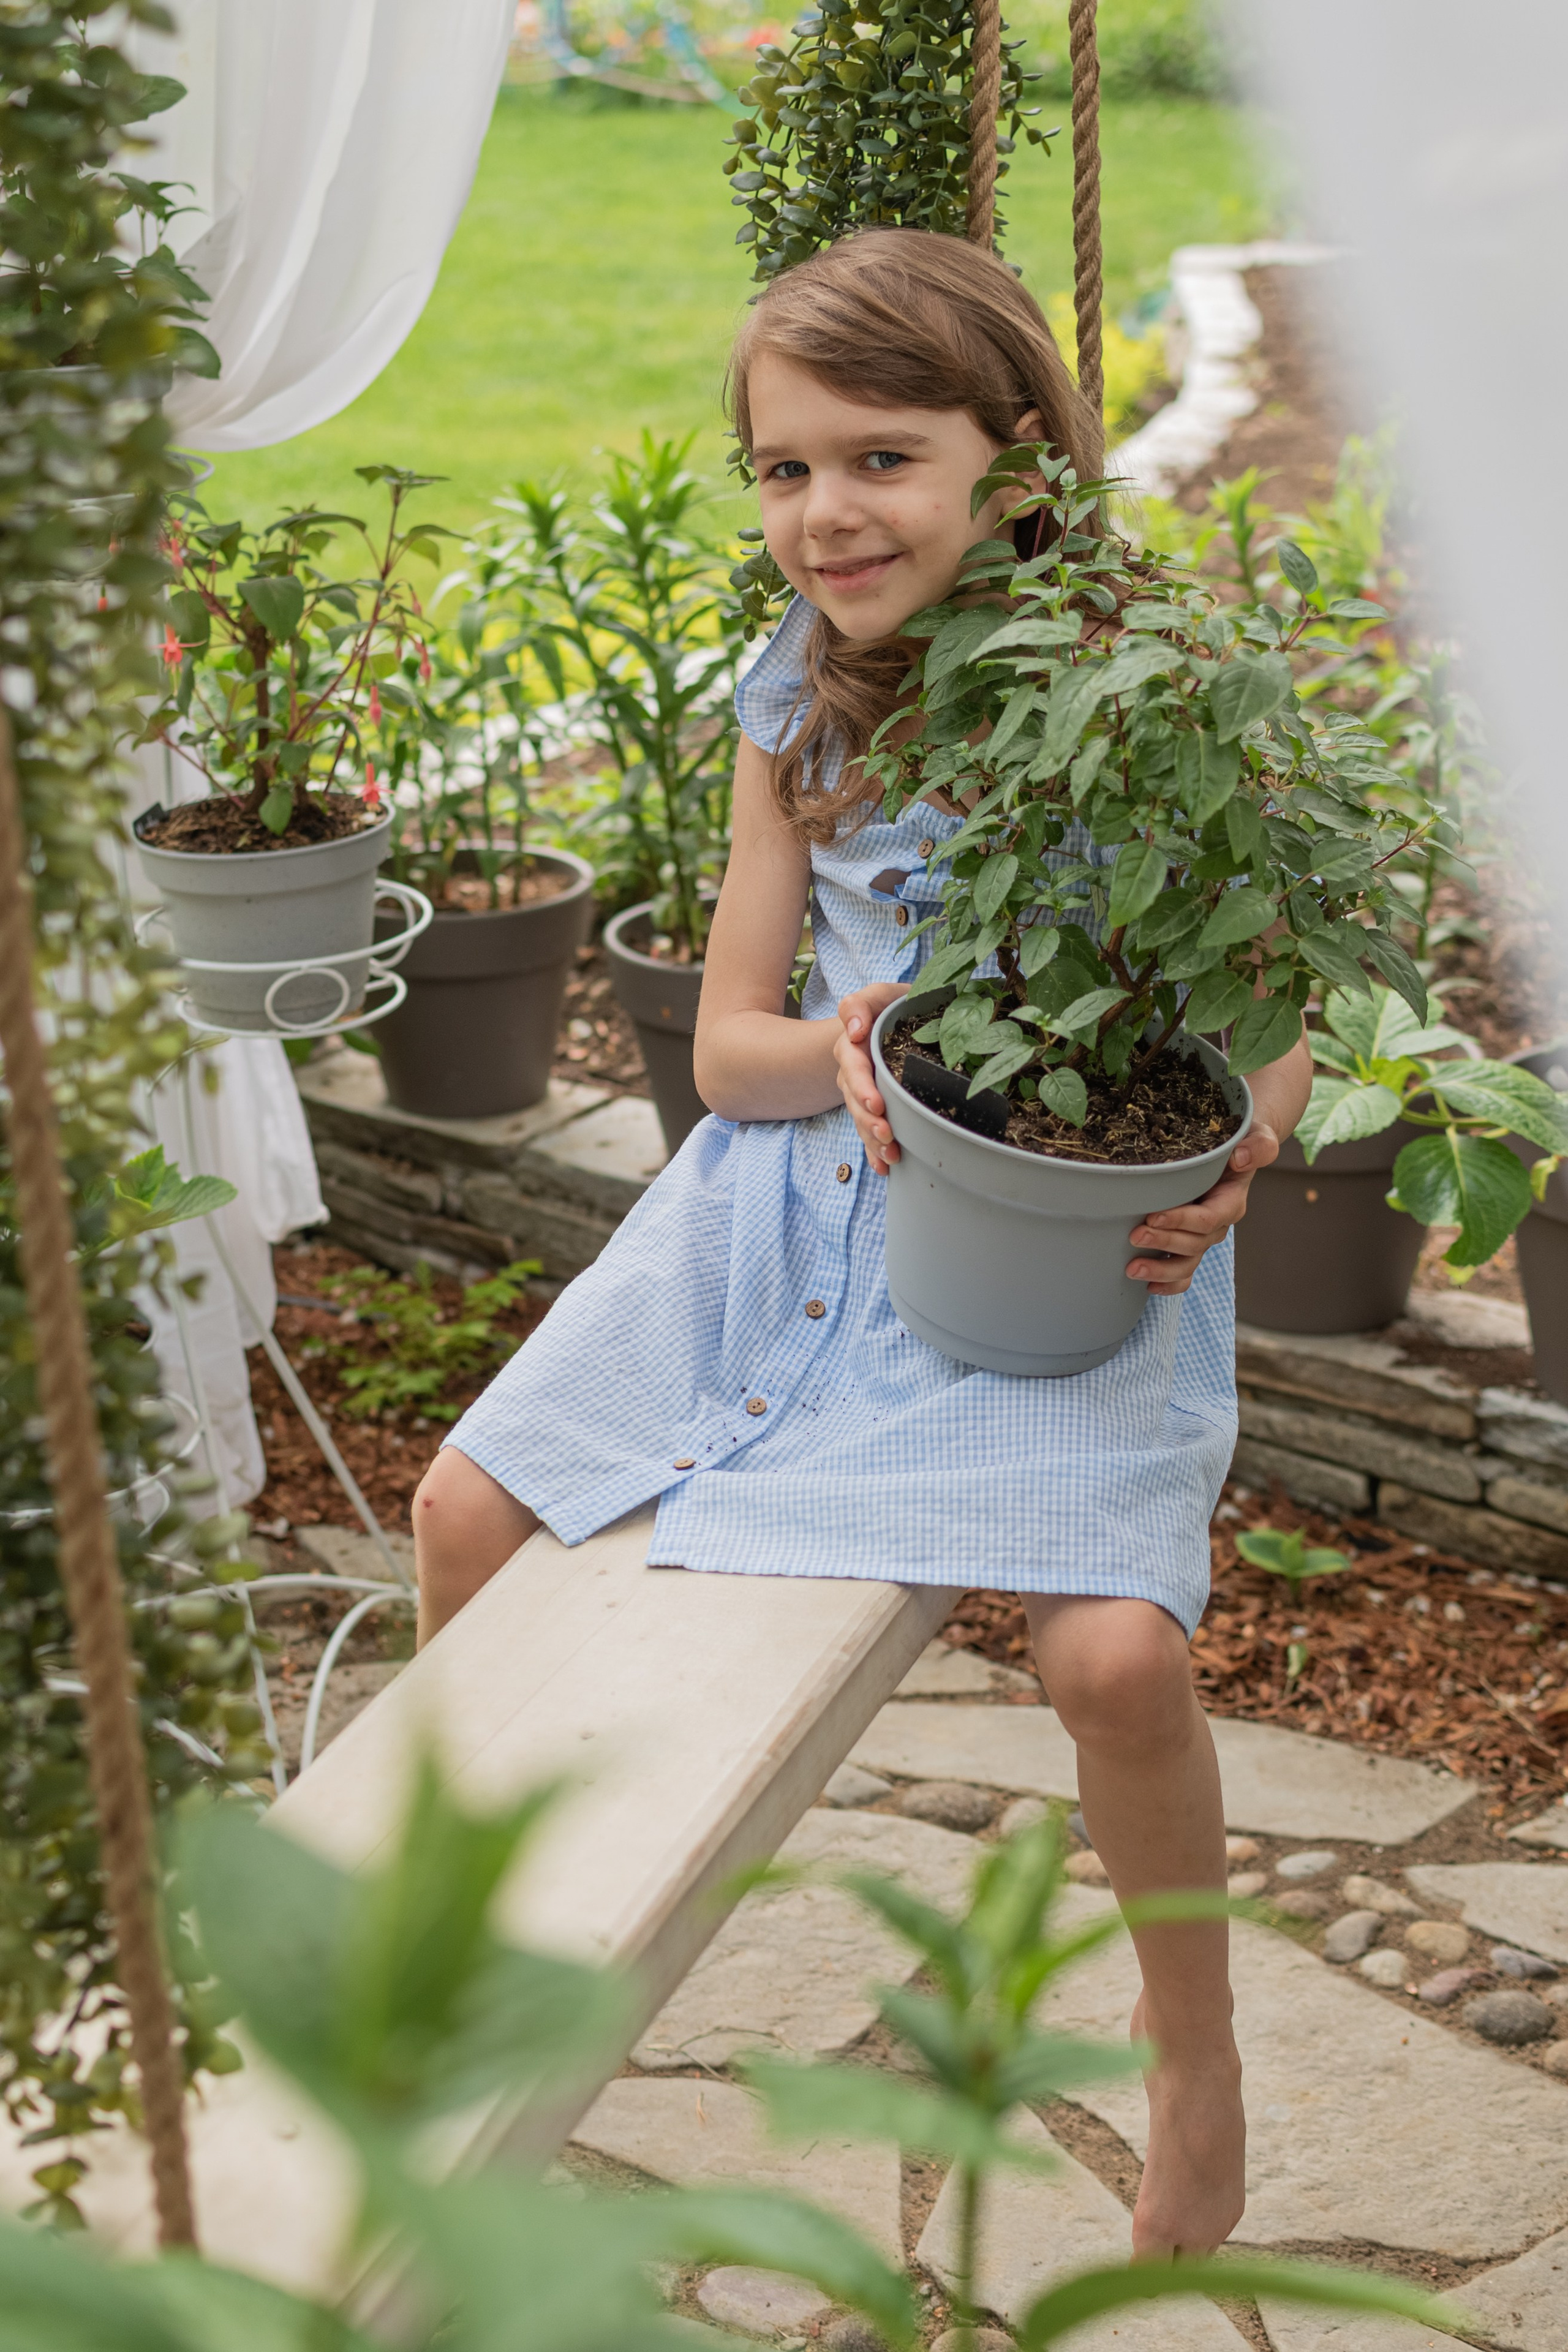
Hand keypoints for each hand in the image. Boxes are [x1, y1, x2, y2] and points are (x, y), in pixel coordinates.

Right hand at [834, 983, 910, 1173]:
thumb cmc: (893, 1007)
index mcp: (854, 1046)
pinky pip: (869, 1132)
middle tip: (887, 1134)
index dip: (861, 1086)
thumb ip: (861, 1004)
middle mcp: (854, 1072)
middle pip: (854, 1099)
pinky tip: (885, 1167)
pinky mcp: (873, 1107)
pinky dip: (874, 1151)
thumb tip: (853, 1031)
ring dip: (873, 1139)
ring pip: (861, 1119)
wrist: (900, 1020)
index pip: (851, 1066)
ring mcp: (862, 1092)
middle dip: (868, 1120)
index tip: (876, 1103)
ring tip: (891, 1155)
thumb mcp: (880, 995)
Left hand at [1127, 1121, 1281, 1295]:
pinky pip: (1185, 1272)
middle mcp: (1218, 1224)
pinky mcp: (1191, 1242)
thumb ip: (1257, 1146)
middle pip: (1193, 1243)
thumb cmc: (1240, 1141)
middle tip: (1134, 1235)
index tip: (1152, 1216)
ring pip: (1187, 1262)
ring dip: (1161, 1269)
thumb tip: (1240, 1158)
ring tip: (1132, 1269)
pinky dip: (1169, 1283)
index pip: (1208, 1218)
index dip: (1181, 1221)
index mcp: (1231, 1201)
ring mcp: (1204, 1237)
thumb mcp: (1257, 1137)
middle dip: (1163, 1242)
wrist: (1236, 1149)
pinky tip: (1149, 1286)